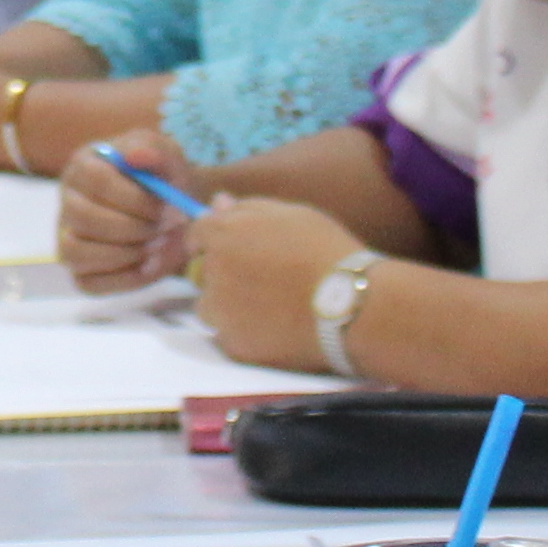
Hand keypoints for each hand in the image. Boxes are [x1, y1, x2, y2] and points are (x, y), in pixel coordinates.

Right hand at [58, 129, 201, 289]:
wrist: (175, 210)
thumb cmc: (164, 178)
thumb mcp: (166, 154)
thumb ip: (153, 149)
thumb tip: (135, 156)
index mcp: (83, 166)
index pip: (97, 181)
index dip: (134, 199)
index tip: (164, 207)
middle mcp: (68, 200)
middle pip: (84, 218)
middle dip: (131, 228)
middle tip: (160, 229)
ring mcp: (69, 236)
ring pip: (75, 252)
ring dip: (123, 254)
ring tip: (153, 246)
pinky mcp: (80, 269)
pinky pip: (87, 283)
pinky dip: (121, 279)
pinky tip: (147, 265)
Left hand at [178, 194, 366, 372]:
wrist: (351, 305)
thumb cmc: (327, 252)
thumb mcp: (292, 215)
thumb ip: (247, 208)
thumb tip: (217, 202)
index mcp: (224, 233)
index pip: (196, 235)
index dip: (212, 242)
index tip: (232, 251)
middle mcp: (213, 271)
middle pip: (201, 272)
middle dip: (221, 274)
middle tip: (261, 282)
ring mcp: (221, 311)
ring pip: (209, 307)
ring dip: (227, 306)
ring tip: (269, 308)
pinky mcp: (234, 344)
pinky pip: (228, 336)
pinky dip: (244, 334)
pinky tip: (274, 329)